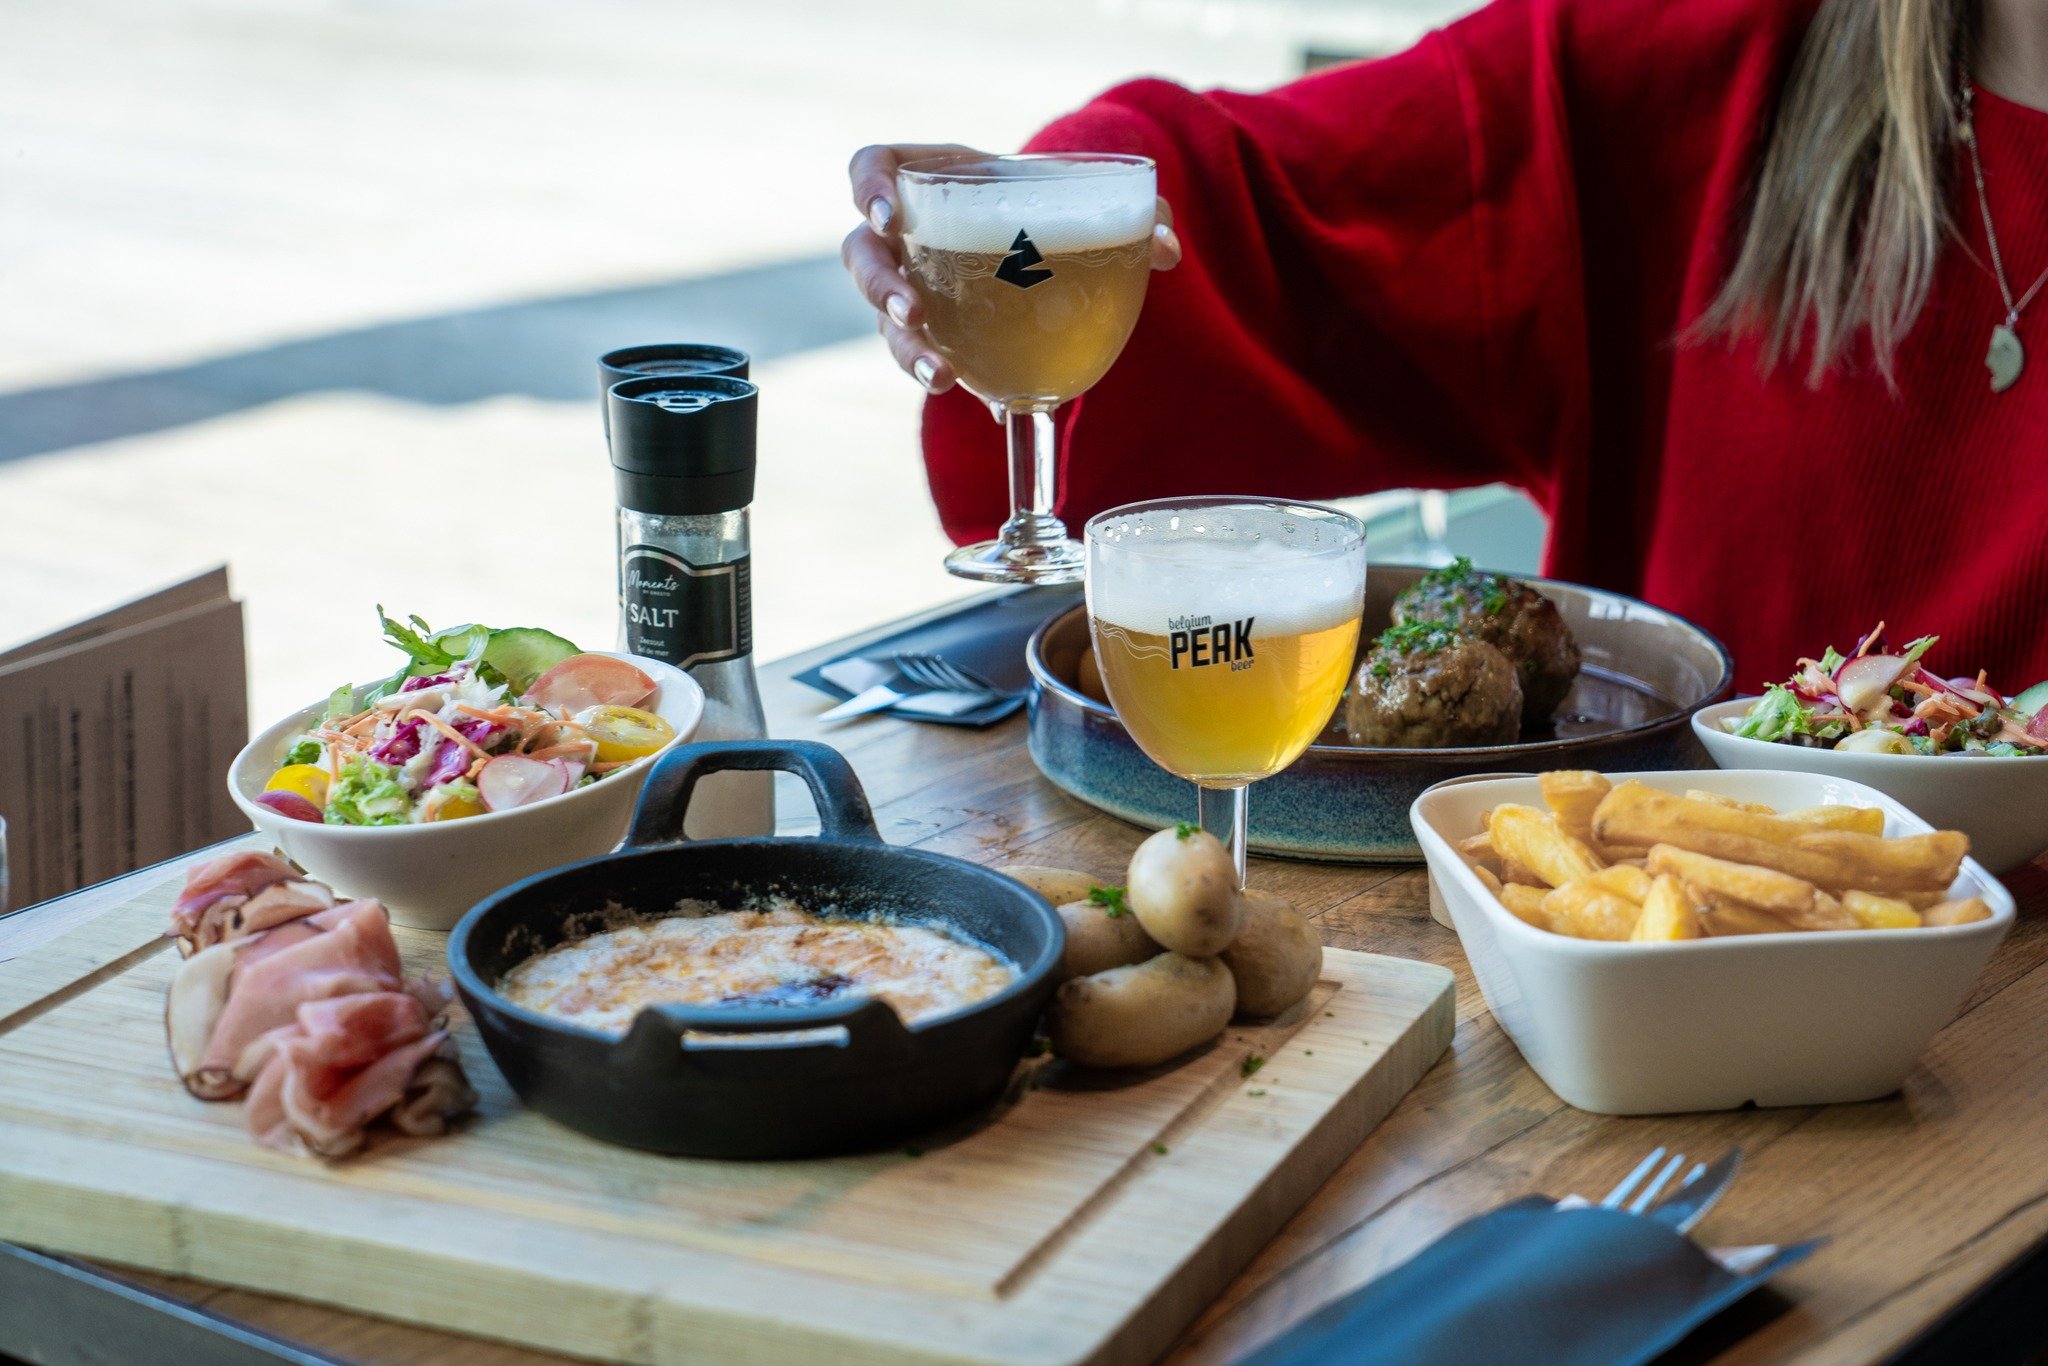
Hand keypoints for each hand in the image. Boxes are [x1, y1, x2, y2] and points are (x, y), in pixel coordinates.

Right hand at [843, 144, 1181, 393]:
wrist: (1055, 245)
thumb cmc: (1059, 204)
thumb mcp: (1092, 195)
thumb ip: (1138, 213)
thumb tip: (1167, 250)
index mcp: (934, 181)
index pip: (870, 169)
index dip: (868, 189)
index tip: (887, 217)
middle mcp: (910, 237)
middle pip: (862, 256)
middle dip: (879, 287)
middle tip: (910, 312)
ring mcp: (917, 287)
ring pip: (884, 320)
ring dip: (906, 349)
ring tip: (940, 376)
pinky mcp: (943, 335)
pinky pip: (938, 360)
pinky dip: (971, 385)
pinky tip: (1001, 407)